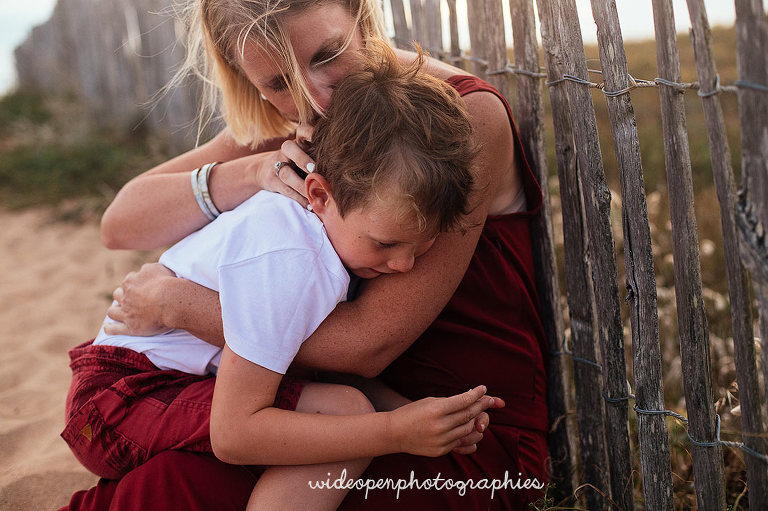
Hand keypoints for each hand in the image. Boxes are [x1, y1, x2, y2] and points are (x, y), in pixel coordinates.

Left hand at [104, 263, 175, 336]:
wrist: (170, 301)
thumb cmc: (166, 283)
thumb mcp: (156, 267)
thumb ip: (146, 269)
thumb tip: (143, 271)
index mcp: (130, 282)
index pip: (129, 281)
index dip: (136, 284)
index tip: (143, 287)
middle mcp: (125, 297)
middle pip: (118, 295)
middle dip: (123, 296)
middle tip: (132, 299)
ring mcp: (126, 313)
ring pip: (112, 311)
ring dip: (115, 310)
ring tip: (120, 312)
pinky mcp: (131, 328)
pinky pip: (115, 330)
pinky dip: (110, 328)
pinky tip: (108, 328)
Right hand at [247, 125, 315, 207]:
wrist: (264, 169)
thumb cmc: (297, 161)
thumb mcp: (306, 152)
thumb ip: (321, 154)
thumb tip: (349, 162)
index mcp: (298, 141)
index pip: (302, 130)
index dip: (310, 132)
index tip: (321, 137)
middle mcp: (286, 150)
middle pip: (289, 148)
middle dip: (302, 159)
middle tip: (314, 170)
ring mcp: (276, 164)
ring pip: (286, 173)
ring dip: (301, 184)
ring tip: (314, 194)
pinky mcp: (271, 180)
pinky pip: (285, 189)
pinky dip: (298, 198)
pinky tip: (310, 204)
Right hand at [389, 385, 503, 457]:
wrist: (394, 433)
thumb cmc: (412, 412)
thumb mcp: (430, 401)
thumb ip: (450, 402)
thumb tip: (471, 400)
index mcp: (436, 409)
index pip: (463, 401)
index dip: (476, 394)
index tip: (483, 389)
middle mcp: (440, 426)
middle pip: (469, 415)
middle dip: (480, 406)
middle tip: (487, 399)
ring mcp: (441, 440)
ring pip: (468, 429)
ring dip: (475, 420)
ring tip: (477, 412)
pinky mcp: (441, 450)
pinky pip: (460, 441)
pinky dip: (465, 433)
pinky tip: (467, 426)